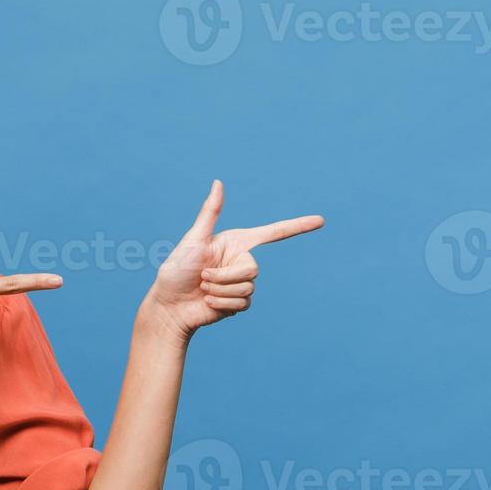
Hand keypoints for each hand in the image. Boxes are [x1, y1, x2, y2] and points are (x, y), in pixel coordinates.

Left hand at [143, 179, 324, 340]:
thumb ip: (210, 213)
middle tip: (203, 277)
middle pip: (253, 269)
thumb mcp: (193, 239)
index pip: (273, 233)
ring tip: (202, 289)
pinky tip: (208, 303)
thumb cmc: (176, 270)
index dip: (297, 227)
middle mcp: (241, 261)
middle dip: (225, 276)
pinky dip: (223, 303)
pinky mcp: (238, 302)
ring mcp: (240, 283)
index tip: (320, 221)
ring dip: (220, 291)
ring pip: (248, 287)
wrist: (169, 307)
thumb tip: (219, 183)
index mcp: (235, 242)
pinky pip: (244, 303)